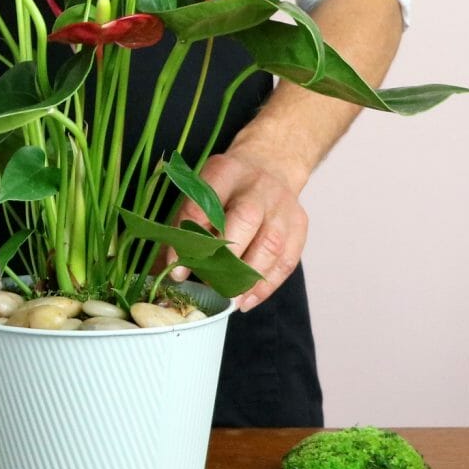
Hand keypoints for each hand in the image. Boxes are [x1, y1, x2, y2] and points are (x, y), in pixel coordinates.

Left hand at [169, 145, 307, 310]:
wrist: (270, 168)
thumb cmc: (227, 189)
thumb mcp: (202, 191)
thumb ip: (186, 224)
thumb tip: (170, 270)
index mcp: (225, 172)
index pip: (204, 205)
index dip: (189, 240)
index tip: (177, 269)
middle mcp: (257, 186)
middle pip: (244, 219)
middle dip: (225, 257)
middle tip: (208, 283)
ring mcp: (282, 205)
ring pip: (270, 243)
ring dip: (248, 278)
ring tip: (230, 299)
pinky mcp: (298, 225)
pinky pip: (286, 260)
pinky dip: (266, 285)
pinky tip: (248, 300)